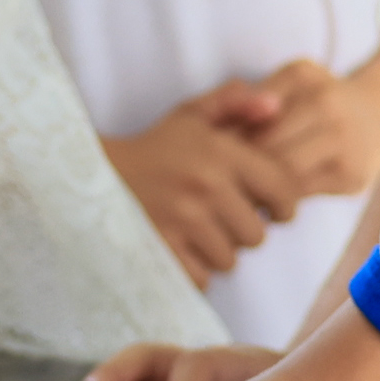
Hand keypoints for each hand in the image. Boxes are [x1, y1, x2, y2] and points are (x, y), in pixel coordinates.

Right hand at [101, 99, 304, 281]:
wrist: (94, 173)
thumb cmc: (154, 147)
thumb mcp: (191, 115)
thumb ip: (235, 102)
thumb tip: (275, 105)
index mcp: (221, 152)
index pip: (283, 190)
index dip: (285, 206)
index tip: (275, 210)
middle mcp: (206, 186)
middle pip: (257, 235)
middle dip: (244, 231)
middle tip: (226, 221)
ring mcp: (182, 220)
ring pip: (229, 260)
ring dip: (218, 253)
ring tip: (202, 235)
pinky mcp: (161, 248)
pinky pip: (201, 278)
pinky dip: (194, 270)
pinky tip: (183, 250)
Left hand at [221, 57, 379, 199]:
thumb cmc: (325, 95)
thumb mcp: (295, 77)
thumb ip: (261, 94)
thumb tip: (224, 131)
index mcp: (307, 83)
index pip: (253, 119)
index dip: (228, 140)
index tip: (213, 152)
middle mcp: (330, 112)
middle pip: (266, 150)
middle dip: (240, 166)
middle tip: (221, 177)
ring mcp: (345, 148)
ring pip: (283, 176)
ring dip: (258, 186)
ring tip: (241, 188)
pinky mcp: (353, 178)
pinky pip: (303, 193)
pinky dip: (281, 197)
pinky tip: (268, 195)